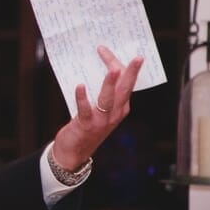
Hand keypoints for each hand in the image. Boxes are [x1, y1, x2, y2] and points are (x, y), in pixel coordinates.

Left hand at [50, 45, 143, 171]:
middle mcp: (114, 114)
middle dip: (130, 73)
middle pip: (124, 90)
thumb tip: (94, 71)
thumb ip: (100, 95)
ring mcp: (101, 121)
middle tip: (137, 58)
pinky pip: (84, 109)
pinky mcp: (85, 125)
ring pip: (108, 99)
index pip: (127, 86)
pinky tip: (80, 86)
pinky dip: (82, 97)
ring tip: (113, 69)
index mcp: (120, 109)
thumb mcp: (99, 112)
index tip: (126, 54)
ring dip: (111, 83)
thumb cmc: (85, 129)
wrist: (73, 154)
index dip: (127, 70)